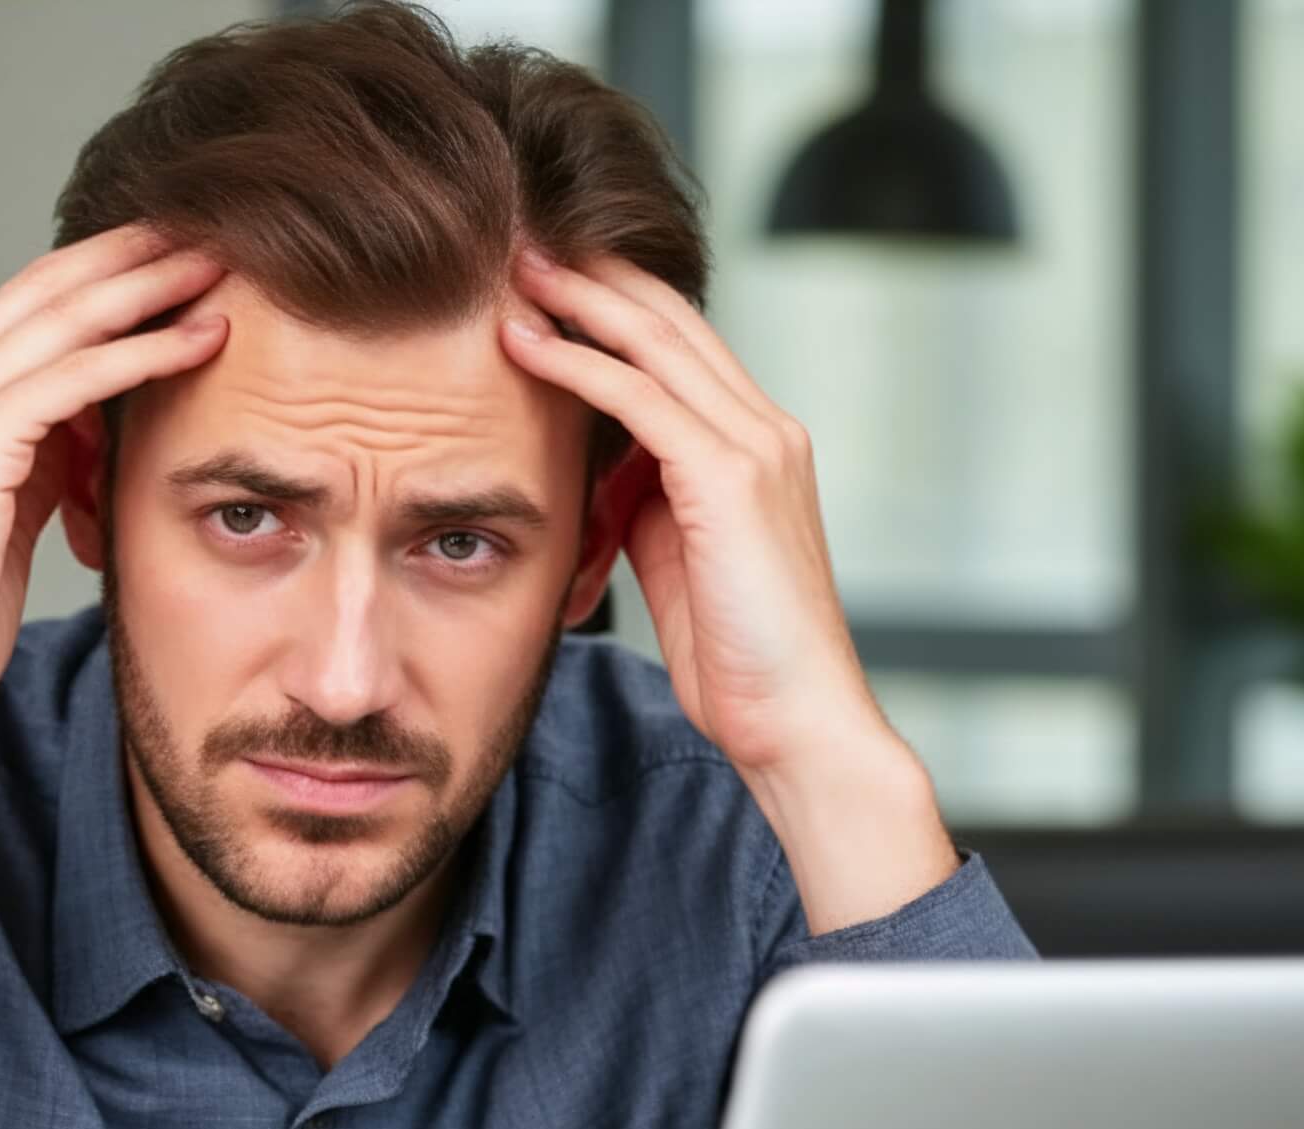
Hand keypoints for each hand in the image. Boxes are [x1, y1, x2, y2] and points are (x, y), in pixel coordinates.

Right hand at [0, 223, 229, 761]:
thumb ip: (35, 474)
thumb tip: (92, 447)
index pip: (22, 310)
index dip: (98, 274)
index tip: (169, 257)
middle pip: (43, 291)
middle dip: (129, 255)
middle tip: (207, 231)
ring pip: (63, 320)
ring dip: (149, 286)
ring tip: (219, 266)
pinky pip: (74, 379)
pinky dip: (143, 352)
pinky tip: (200, 340)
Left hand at [498, 246, 956, 933]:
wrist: (795, 721)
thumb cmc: (736, 655)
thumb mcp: (675, 555)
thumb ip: (642, 497)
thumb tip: (589, 465)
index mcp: (755, 442)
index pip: (678, 339)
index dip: (611, 294)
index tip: (542, 268)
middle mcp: (764, 427)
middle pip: (667, 317)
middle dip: (591, 270)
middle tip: (517, 234)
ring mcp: (753, 446)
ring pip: (653, 340)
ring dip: (575, 296)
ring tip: (508, 264)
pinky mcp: (730, 479)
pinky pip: (640, 399)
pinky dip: (577, 363)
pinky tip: (523, 342)